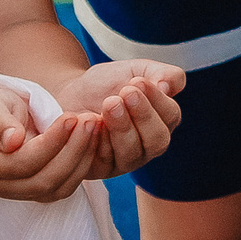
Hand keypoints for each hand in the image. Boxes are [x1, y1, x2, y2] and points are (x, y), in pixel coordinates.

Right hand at [0, 86, 101, 202]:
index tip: (70, 117)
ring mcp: (20, 192)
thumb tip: (13, 141)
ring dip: (81, 159)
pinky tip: (92, 141)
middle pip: (43, 181)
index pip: (21, 164)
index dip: (49, 143)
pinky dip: (82, 166)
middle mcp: (1, 186)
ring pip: (58, 188)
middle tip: (89, 120)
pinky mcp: (38, 191)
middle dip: (72, 151)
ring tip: (94, 127)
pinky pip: (65, 188)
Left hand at [51, 59, 183, 178]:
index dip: (157, 99)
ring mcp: (125, 160)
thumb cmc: (106, 83)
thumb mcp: (136, 70)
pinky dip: (99, 140)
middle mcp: (147, 145)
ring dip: (122, 127)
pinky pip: (105, 162)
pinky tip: (92, 121)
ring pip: (132, 153)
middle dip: (143, 116)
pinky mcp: (101, 169)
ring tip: (109, 103)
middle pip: (157, 141)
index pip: (170, 116)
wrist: (70, 94)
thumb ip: (162, 73)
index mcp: (161, 121)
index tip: (138, 81)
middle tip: (125, 92)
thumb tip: (168, 87)